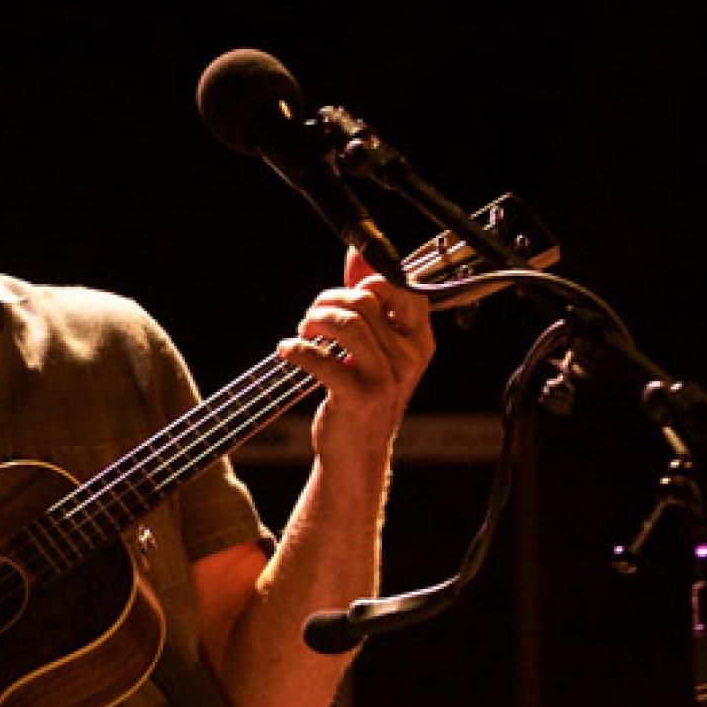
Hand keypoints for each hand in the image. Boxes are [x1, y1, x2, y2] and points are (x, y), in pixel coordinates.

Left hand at [276, 248, 434, 461]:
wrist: (357, 452)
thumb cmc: (363, 395)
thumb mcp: (374, 349)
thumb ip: (369, 303)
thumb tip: (356, 254)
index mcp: (419, 342)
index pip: (403, 289)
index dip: (368, 281)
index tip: (343, 294)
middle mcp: (409, 357)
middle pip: (364, 302)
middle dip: (328, 301)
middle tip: (311, 317)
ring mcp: (386, 378)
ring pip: (345, 323)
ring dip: (313, 320)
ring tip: (303, 331)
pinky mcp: (359, 395)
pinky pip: (322, 357)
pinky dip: (296, 348)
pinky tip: (287, 351)